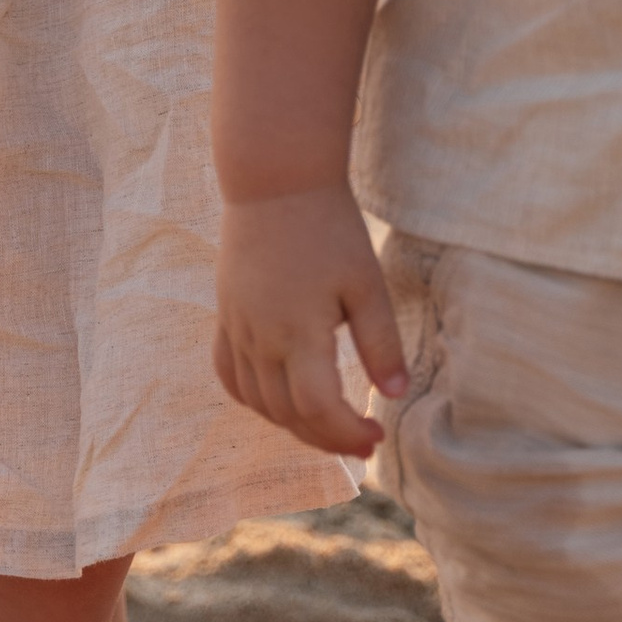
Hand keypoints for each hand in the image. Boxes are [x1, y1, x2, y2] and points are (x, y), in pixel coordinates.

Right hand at [215, 185, 408, 459]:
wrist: (275, 182)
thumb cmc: (328, 227)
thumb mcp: (366, 282)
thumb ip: (380, 342)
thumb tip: (395, 394)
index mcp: (297, 333)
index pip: (317, 409)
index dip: (346, 434)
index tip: (375, 437)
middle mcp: (260, 338)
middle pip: (287, 414)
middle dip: (325, 437)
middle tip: (361, 440)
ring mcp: (237, 328)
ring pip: (258, 402)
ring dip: (292, 424)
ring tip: (328, 424)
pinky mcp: (226, 315)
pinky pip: (230, 375)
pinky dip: (254, 399)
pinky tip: (279, 401)